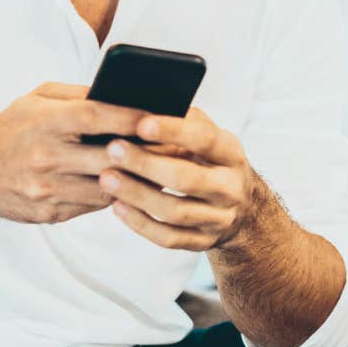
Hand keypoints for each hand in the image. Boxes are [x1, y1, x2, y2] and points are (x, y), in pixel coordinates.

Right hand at [0, 83, 149, 224]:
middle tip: (173, 146)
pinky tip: (128, 185)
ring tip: (158, 168)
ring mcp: (47, 189)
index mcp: (44, 122)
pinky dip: (113, 194)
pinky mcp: (50, 213)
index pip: (95, 116)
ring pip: (107, 187)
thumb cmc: (12, 129)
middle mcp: (45, 156)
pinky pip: (94, 205)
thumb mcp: (36, 100)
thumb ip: (76, 95)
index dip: (130, 116)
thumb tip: (119, 93)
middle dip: (143, 152)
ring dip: (134, 178)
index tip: (160, 115)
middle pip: (108, 156)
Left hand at [99, 107, 255, 250]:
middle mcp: (230, 187)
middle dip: (146, 164)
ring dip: (137, 195)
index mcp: (231, 153)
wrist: (241, 207)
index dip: (172, 131)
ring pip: (176, 212)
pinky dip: (141, 223)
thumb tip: (137, 104)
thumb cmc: (208, 159)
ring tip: (106, 178)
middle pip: (187, 179)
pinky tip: (117, 206)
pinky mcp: (203, 242)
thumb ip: (181, 120)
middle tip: (112, 149)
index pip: (204, 139)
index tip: (140, 123)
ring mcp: (219, 219)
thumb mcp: (205, 135)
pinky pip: (170, 238)